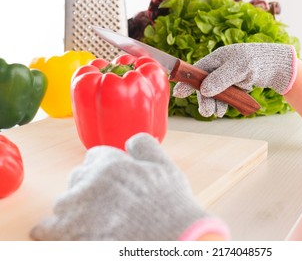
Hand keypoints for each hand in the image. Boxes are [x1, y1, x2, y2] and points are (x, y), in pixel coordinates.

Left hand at [30, 133, 228, 240]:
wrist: (173, 239)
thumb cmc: (172, 206)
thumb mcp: (165, 167)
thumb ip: (145, 146)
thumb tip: (130, 141)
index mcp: (112, 164)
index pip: (95, 156)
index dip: (104, 168)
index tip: (111, 180)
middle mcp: (91, 183)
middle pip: (78, 177)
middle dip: (89, 187)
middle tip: (105, 202)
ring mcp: (80, 211)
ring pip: (64, 202)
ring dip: (74, 208)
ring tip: (92, 219)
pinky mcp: (74, 235)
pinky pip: (49, 229)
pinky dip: (53, 230)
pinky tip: (65, 232)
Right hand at [173, 43, 296, 116]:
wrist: (275, 67)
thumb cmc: (257, 61)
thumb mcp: (239, 68)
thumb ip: (221, 78)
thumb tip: (204, 90)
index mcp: (217, 58)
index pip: (197, 70)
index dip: (187, 82)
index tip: (179, 93)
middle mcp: (218, 68)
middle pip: (204, 86)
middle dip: (204, 99)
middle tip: (206, 112)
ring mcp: (225, 78)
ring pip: (213, 94)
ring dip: (213, 104)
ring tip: (217, 113)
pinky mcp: (233, 86)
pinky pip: (223, 97)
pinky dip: (222, 104)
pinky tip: (223, 111)